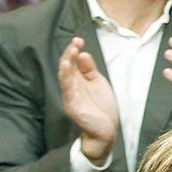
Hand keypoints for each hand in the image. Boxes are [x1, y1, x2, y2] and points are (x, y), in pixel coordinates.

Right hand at [57, 37, 119, 163]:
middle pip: (67, 66)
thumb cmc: (101, 107)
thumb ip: (90, 70)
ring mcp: (71, 95)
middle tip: (75, 42)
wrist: (105, 130)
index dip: (74, 50)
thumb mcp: (98, 83)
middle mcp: (72, 86)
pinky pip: (67, 89)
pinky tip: (66, 67)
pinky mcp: (72, 104)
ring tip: (70, 51)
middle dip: (70, 53)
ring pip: (65, 76)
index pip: (73, 62)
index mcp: (79, 80)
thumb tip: (83, 54)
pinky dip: (66, 78)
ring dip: (67, 63)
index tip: (79, 40)